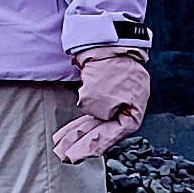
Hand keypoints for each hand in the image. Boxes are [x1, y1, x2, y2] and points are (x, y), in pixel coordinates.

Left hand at [53, 46, 149, 162]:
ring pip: (95, 122)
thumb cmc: (108, 65)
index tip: (75, 156)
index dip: (92, 147)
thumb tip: (92, 112)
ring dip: (77, 134)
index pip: (112, 135)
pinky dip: (80, 121)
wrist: (108, 36)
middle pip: (103, 131)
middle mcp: (127, 106)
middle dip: (82, 144)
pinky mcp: (105, 89)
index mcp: (133, 110)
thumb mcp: (99, 96)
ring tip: (60, 146)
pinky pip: (91, 111)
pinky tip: (68, 131)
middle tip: (63, 156)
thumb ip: (96, 111)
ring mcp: (117, 97)